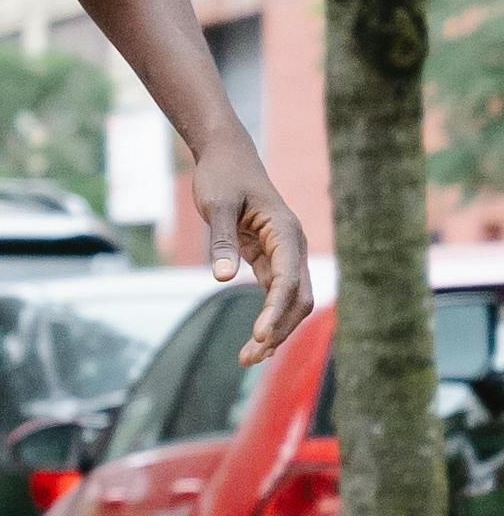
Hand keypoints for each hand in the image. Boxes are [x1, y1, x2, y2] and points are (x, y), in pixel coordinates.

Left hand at [187, 130, 314, 364]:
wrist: (227, 156)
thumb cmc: (223, 175)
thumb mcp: (217, 205)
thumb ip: (221, 241)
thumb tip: (223, 279)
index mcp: (286, 232)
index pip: (287, 280)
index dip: (275, 310)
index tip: (260, 335)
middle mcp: (293, 246)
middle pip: (298, 298)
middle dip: (279, 330)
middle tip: (249, 357)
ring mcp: (284, 253)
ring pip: (290, 301)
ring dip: (275, 330)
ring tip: (248, 359)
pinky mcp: (271, 258)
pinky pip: (277, 294)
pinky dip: (269, 317)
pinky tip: (256, 341)